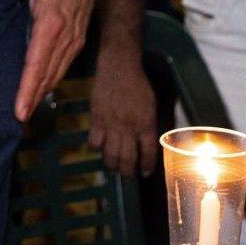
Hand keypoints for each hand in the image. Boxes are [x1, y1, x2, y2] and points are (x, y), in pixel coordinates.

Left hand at [7, 0, 99, 119]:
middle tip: (18, 119)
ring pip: (58, 73)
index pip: (36, 64)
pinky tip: (41, 88)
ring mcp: (75, 38)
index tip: (19, 110)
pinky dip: (52, 79)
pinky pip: (64, 64)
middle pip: (48, 75)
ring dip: (42, 92)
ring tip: (27, 109)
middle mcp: (66, 36)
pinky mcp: (79, 37)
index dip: (27, 89)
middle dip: (33, 98)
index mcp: (51, 22)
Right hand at [90, 55, 156, 175]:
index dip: (147, 167)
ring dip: (112, 165)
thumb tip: (144, 143)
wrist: (119, 68)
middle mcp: (129, 129)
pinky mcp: (96, 120)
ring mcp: (111, 125)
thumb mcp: (150, 106)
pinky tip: (100, 145)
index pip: (148, 153)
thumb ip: (147, 126)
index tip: (145, 173)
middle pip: (127, 159)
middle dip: (128, 172)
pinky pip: (95, 142)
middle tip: (127, 175)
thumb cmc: (138, 85)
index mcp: (146, 124)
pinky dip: (97, 147)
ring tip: (113, 166)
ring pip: (110, 155)